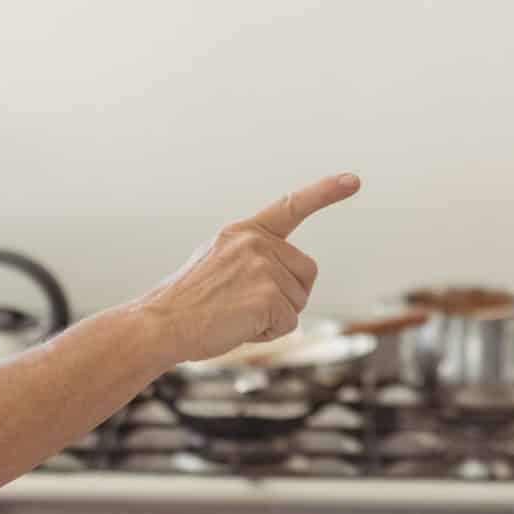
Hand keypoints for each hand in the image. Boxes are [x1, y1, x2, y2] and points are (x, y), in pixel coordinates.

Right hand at [140, 173, 360, 363]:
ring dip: (273, 318)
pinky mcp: (268, 295)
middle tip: (244, 306)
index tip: (353, 180)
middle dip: (287, 296)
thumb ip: (251, 260)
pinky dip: (268, 333)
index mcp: (243, 232)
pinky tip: (239, 327)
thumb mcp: (217, 263)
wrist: (160, 324)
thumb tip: (286, 281)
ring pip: (298, 303)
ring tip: (234, 316)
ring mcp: (263, 267)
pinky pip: (289, 324)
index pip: (291, 206)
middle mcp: (256, 243)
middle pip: (305, 273)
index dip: (325, 193)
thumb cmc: (186, 304)